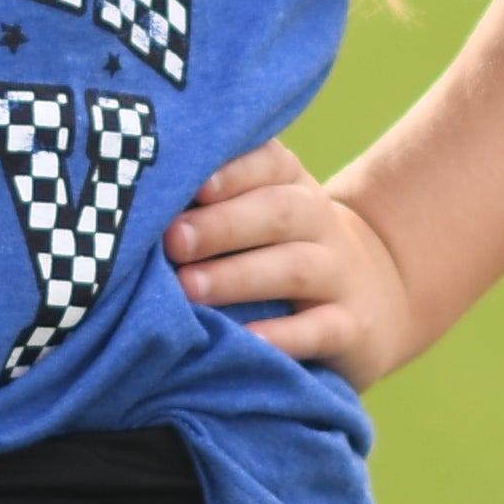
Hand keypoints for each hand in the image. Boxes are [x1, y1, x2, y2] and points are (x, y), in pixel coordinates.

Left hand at [163, 140, 421, 384]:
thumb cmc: (277, 250)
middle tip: (171, 240)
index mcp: (289, 184)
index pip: (267, 163)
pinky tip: (245, 339)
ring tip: (189, 288)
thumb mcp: (256, 214)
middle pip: (276, 212)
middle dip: (221, 225)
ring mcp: (338, 274)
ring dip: (238, 276)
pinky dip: (282, 336)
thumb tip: (129, 195)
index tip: (192, 183)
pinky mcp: (350, 327)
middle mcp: (318, 222)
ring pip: (293, 268)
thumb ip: (207, 200)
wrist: (373, 297)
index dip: (231, 171)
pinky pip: (318, 330)